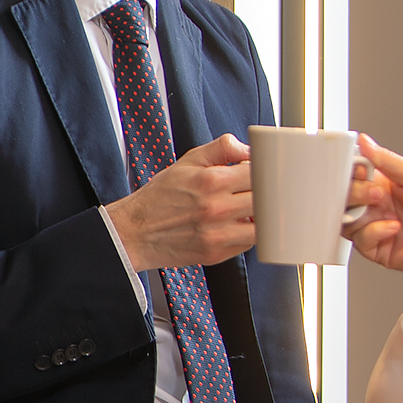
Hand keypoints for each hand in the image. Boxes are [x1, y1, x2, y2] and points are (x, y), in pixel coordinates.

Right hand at [107, 133, 252, 271]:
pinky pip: (248, 243)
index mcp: (211, 181)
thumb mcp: (187, 162)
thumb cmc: (160, 197)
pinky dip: (247, 233)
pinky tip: (236, 225)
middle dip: (267, 194)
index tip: (263, 173)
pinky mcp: (217, 254)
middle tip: (260, 191)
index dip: (265, 172)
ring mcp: (218, 234)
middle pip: (266, 199)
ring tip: (251, 209)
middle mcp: (217, 208)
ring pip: (263, 226)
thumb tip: (248, 150)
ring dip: (262, 217)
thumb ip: (221, 148)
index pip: (259, 173)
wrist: (135, 232)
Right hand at [347, 134, 402, 277]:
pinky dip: (373, 232)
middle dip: (354, 192)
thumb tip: (366, 142)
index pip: (355, 178)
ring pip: (347, 221)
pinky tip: (393, 226)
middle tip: (374, 191)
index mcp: (385, 186)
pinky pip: (362, 241)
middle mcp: (379, 208)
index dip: (351, 173)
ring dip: (359, 212)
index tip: (358, 168)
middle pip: (346, 199)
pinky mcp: (381, 251)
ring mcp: (378, 229)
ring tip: (381, 206)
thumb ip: (388, 161)